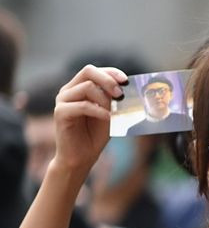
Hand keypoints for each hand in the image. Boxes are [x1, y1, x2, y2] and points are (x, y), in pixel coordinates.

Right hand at [51, 65, 127, 182]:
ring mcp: (63, 100)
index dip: (111, 72)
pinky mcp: (60, 113)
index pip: (94, 71)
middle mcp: (69, 90)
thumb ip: (114, 100)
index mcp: (79, 87)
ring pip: (86, 87)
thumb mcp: (109, 114)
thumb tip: (128, 88)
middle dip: (108, 79)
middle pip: (88, 71)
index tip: (126, 80)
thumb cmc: (95, 135)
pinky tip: (108, 118)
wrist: (80, 157)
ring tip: (114, 112)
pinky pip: (82, 105)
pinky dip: (98, 111)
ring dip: (105, 99)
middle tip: (121, 93)